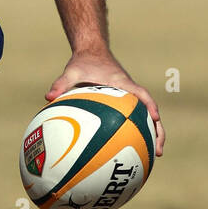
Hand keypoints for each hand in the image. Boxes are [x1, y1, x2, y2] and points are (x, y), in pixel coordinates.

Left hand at [45, 51, 164, 156]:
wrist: (92, 52)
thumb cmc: (83, 62)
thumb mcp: (72, 71)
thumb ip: (61, 83)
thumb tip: (48, 96)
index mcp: (123, 83)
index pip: (142, 95)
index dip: (150, 106)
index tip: (155, 119)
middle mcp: (130, 92)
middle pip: (151, 112)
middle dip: (158, 131)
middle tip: (159, 151)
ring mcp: (129, 98)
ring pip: (145, 119)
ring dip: (152, 135)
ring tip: (153, 156)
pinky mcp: (125, 103)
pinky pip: (133, 119)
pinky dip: (135, 133)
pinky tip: (127, 151)